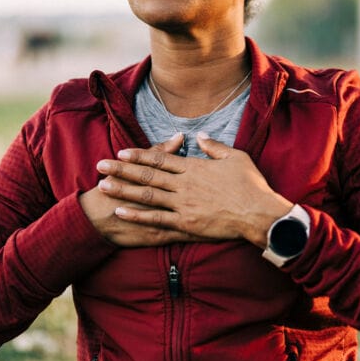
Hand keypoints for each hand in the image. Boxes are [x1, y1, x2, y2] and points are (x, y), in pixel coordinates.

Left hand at [95, 132, 292, 247]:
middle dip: (121, 169)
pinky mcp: (185, 223)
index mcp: (194, 167)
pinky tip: (120, 212)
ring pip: (146, 194)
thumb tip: (200, 136)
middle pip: (147, 174)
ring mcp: (183, 204)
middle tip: (100, 165)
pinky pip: (156, 218)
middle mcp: (184, 184)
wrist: (259, 213)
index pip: (160, 158)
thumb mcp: (236, 157)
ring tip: (103, 186)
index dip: (139, 155)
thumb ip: (214, 147)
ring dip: (123, 189)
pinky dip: (137, 215)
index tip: (122, 152)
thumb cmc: (251, 185)